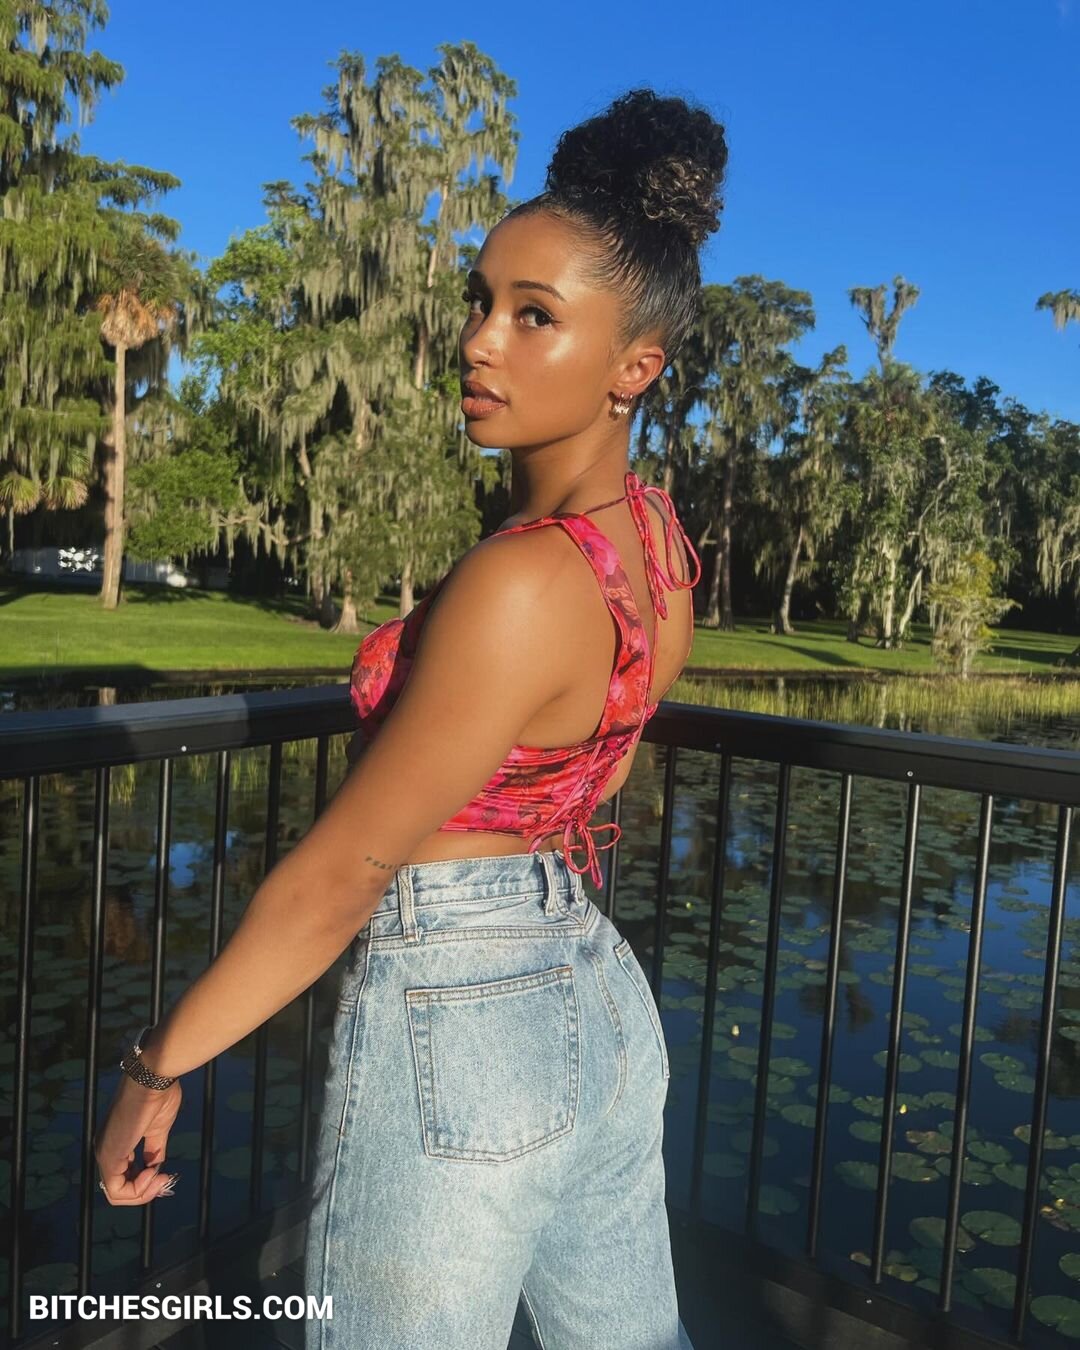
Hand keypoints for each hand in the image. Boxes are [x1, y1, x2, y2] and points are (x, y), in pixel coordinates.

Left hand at [94, 1073, 181, 1204]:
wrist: (154, 1079)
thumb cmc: (158, 1097)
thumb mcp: (158, 1129)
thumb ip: (154, 1150)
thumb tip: (156, 1168)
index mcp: (117, 1142)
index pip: (125, 1176)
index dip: (145, 1183)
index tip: (166, 1175)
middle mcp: (105, 1149)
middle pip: (120, 1189)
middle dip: (145, 1191)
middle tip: (165, 1181)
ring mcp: (104, 1153)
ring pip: (116, 1193)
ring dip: (143, 1192)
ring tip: (161, 1178)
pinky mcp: (108, 1156)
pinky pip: (117, 1190)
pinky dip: (137, 1190)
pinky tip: (152, 1174)